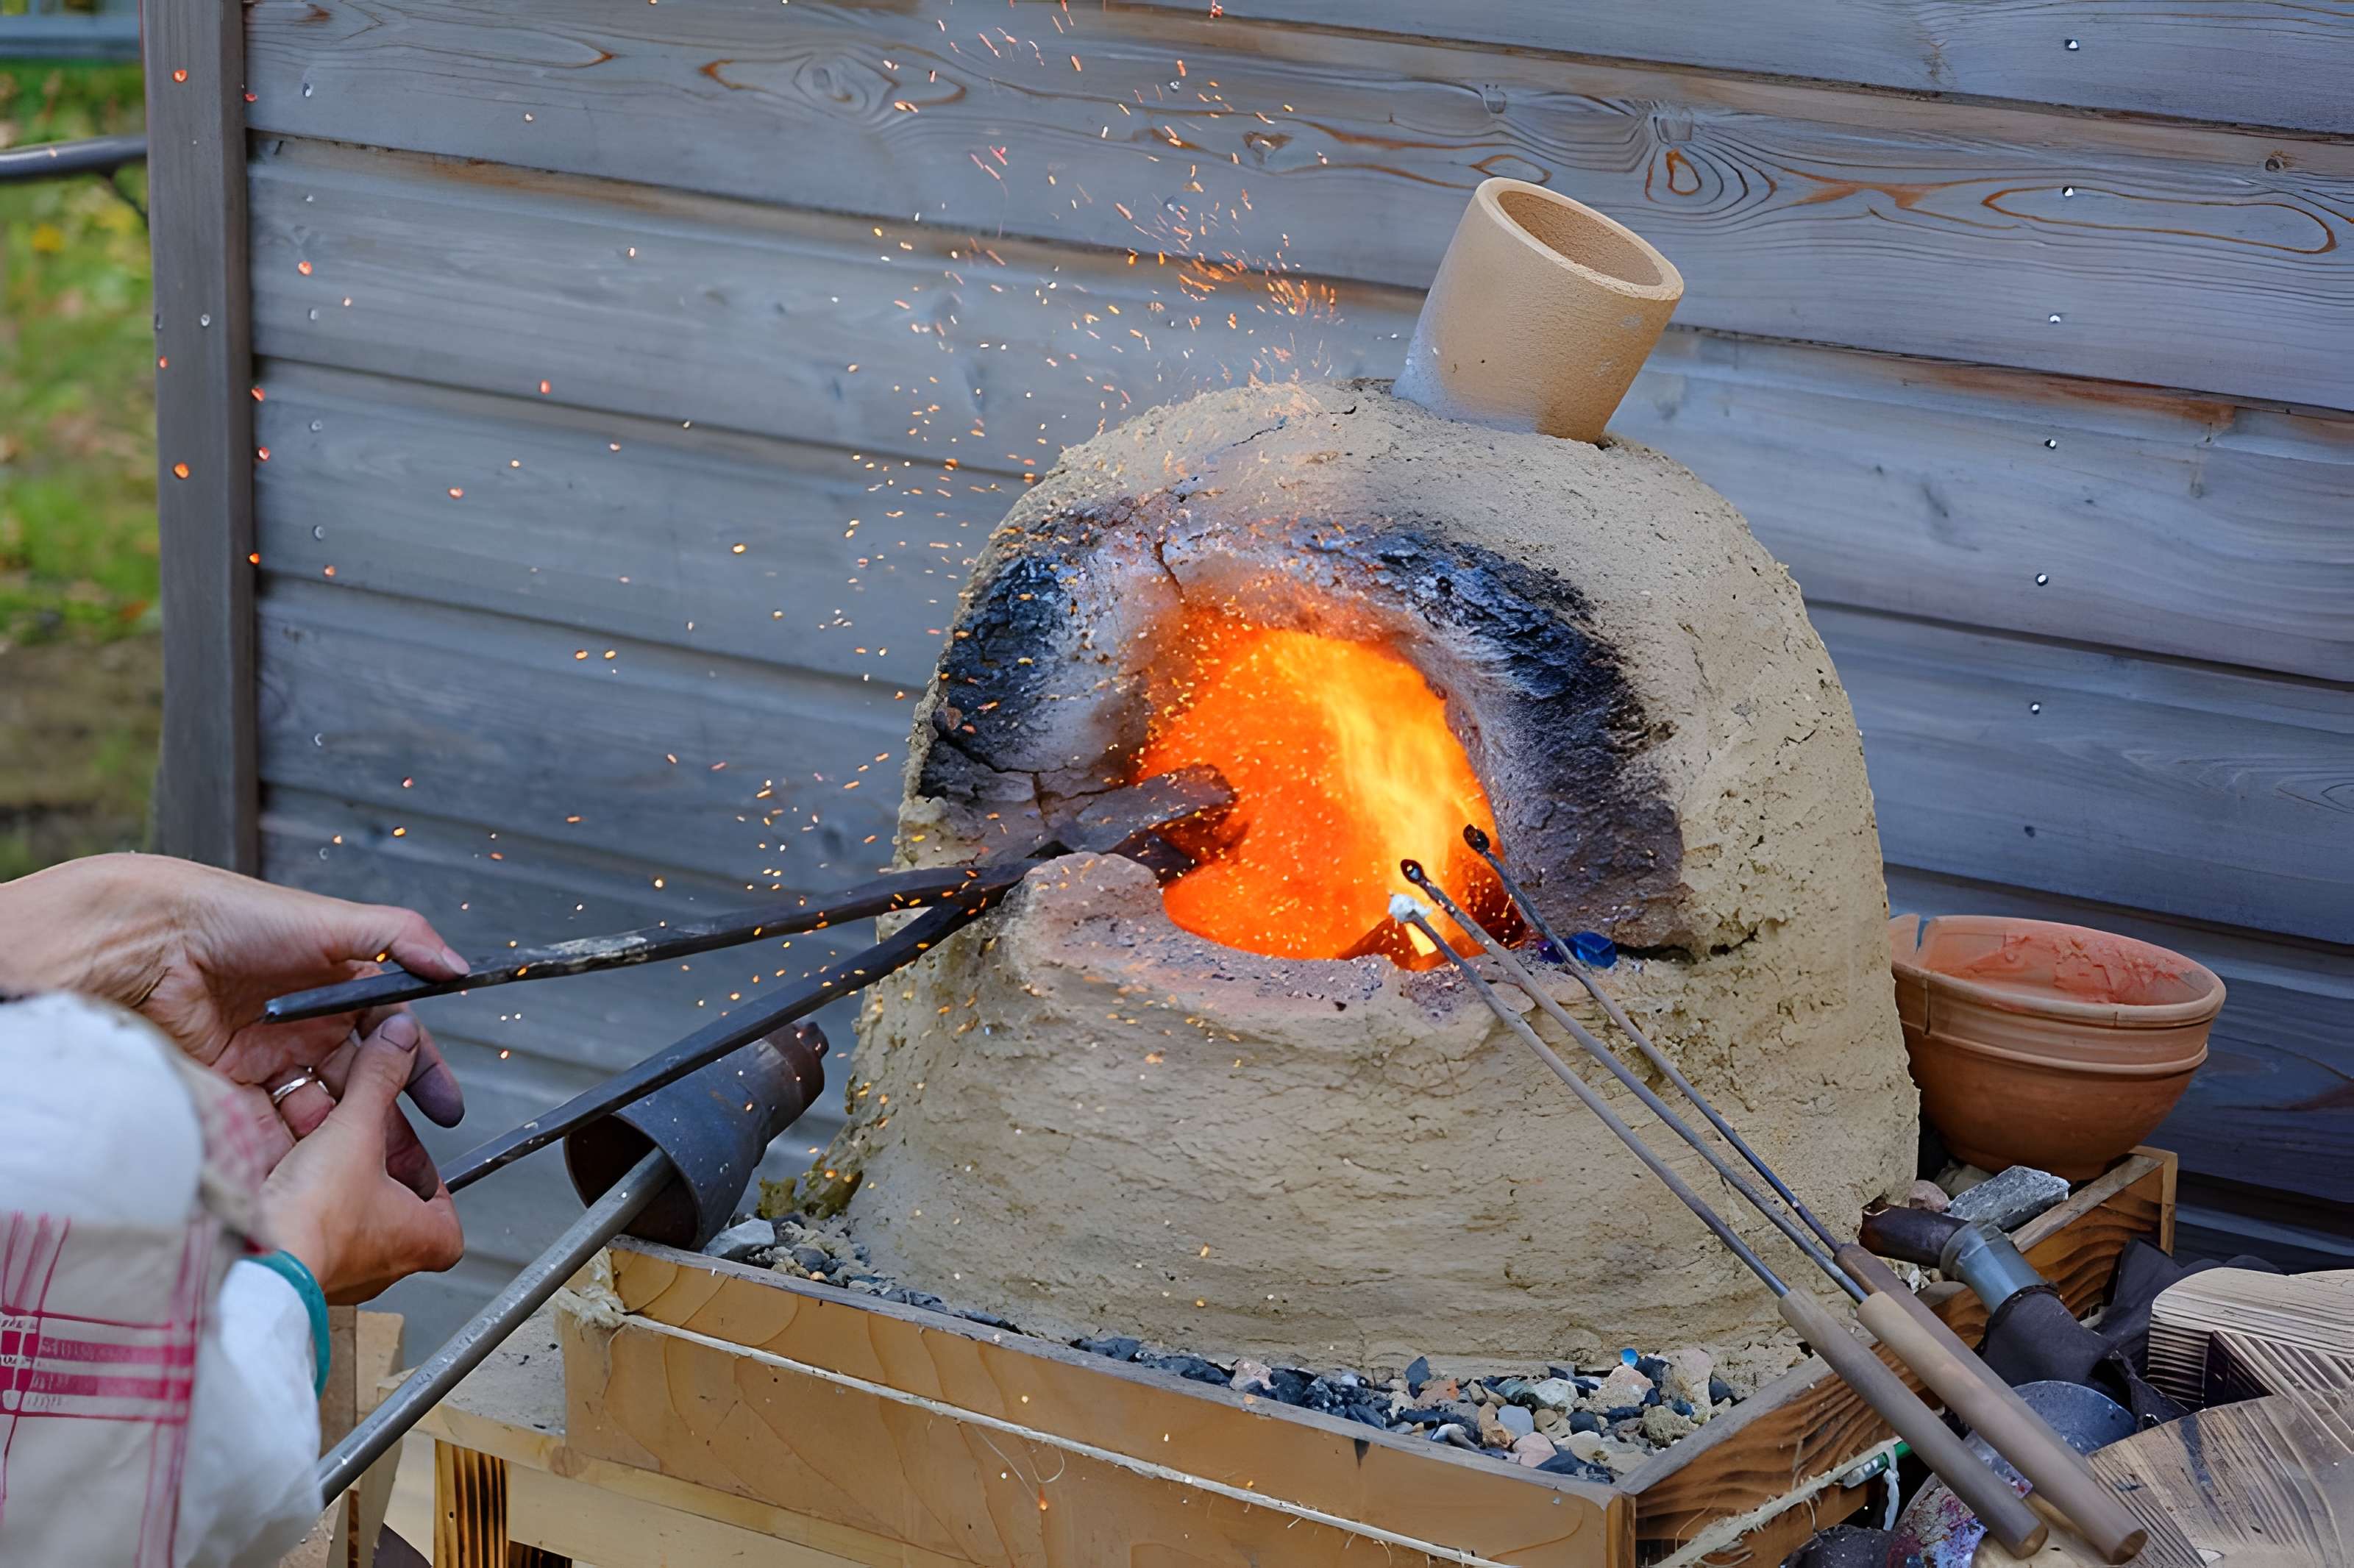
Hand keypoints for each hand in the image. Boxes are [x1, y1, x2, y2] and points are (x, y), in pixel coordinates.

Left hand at [0, 854, 468, 1129]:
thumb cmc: (240, 917)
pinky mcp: (229, 1084)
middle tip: (414, 1166)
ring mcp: (269, 1058)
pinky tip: (311, 1166)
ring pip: (320, 1112)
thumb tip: (455, 966)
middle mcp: (307, 1026)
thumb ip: (403, 939)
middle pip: (361, 1087)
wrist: (155, 943)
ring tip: (364, 1170)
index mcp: (339, 990)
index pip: (393, 1041)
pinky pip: (269, 1125)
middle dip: (390, 1126)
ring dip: (343, 1143)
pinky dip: (291, 1147)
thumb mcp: (336, 922)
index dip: (421, 1073)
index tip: (444, 1108)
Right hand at [262, 1018, 464, 1303]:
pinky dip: (299, 1194)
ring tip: (316, 1142)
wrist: (252, 1264)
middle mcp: (386, 1264)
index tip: (412, 1151)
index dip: (430, 1174)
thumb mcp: (355, 1130)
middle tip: (360, 1134)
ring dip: (333, 1173)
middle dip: (373, 1163)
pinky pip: (307, 1221)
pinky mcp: (299, 1267)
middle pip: (392, 1200)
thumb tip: (399, 1042)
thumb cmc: (316, 1220)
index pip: (447, 1207)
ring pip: (346, 1208)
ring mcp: (342, 1270)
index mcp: (424, 1240)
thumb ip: (378, 1081)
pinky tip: (281, 1169)